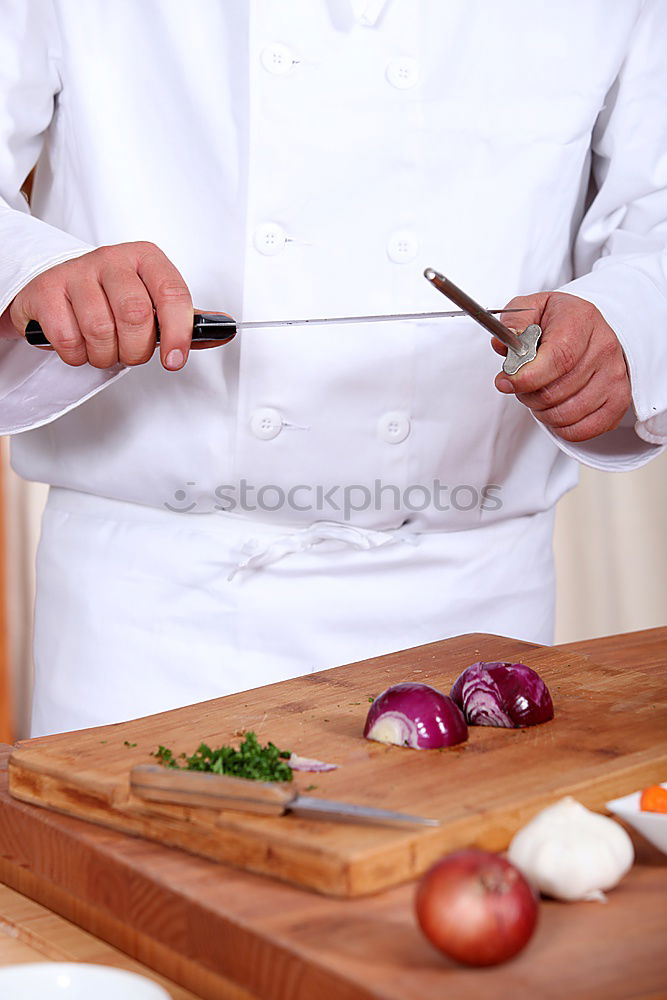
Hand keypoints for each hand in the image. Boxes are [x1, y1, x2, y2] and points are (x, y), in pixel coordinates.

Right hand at [9, 242, 219, 370]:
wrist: (57, 287)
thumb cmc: (111, 298)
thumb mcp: (152, 302)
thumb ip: (186, 319)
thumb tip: (224, 329)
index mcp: (145, 258)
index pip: (172, 292)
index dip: (178, 332)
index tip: (174, 360)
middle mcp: (111, 258)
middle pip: (136, 315)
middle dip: (136, 349)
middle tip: (131, 353)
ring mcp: (76, 271)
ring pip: (100, 330)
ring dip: (105, 355)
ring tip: (104, 350)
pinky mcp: (46, 290)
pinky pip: (68, 338)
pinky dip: (77, 354)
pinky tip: (79, 345)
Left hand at [492, 291, 631, 441]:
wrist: (591, 327)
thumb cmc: (558, 321)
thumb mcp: (532, 308)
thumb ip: (514, 323)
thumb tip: (503, 345)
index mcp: (582, 319)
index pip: (559, 358)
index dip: (528, 377)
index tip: (506, 381)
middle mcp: (604, 348)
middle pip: (555, 392)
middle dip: (527, 394)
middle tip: (521, 384)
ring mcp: (615, 377)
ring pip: (564, 415)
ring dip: (541, 411)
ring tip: (539, 393)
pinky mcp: (618, 402)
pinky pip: (580, 431)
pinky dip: (559, 427)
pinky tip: (555, 408)